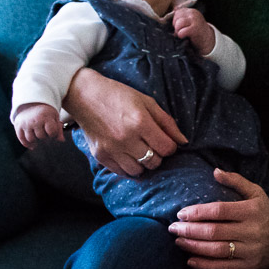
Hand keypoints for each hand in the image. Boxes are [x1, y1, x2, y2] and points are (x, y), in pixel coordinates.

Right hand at [13, 103, 64, 148]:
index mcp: (45, 117)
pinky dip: (27, 144)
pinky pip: (21, 138)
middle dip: (45, 137)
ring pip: (31, 139)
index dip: (54, 135)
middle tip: (46, 133)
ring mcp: (25, 123)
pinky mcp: (18, 125)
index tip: (53, 132)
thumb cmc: (46, 113)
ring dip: (37, 141)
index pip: (51, 132)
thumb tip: (62, 140)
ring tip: (39, 137)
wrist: (32, 104)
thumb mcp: (55, 118)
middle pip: (41, 137)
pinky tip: (32, 146)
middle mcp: (34, 120)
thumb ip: (58, 129)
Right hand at [63, 68, 187, 176]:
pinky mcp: (100, 155)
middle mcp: (126, 138)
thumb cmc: (119, 96)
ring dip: (143, 163)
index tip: (164, 140)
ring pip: (139, 170)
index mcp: (140, 123)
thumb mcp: (147, 102)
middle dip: (158, 155)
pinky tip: (127, 154)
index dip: (170, 146)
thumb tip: (183, 142)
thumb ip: (167, 123)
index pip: (167, 149)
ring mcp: (112, 149)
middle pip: (155, 162)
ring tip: (139, 150)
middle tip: (151, 144)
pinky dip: (128, 167)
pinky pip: (122, 172)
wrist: (84, 95)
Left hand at [169, 170, 268, 268]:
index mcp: (252, 211)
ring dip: (194, 246)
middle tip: (172, 228)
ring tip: (178, 241)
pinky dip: (205, 264)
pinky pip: (224, 267)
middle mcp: (253, 231)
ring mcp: (252, 250)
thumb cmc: (266, 213)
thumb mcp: (256, 193)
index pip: (219, 211)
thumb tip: (214, 171)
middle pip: (214, 231)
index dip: (197, 212)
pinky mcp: (250, 266)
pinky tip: (190, 260)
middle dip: (190, 230)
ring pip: (217, 250)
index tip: (181, 213)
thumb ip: (236, 181)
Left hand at [172, 7, 215, 55]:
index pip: (177, 13)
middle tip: (182, 31)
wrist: (209, 42)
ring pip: (178, 24)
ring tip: (183, 34)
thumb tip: (171, 12)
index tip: (182, 27)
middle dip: (176, 26)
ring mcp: (195, 21)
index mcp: (192, 11)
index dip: (176, 21)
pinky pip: (181, 32)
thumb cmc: (197, 33)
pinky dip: (181, 36)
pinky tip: (185, 37)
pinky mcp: (195, 29)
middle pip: (176, 18)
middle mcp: (193, 14)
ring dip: (178, 31)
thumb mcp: (190, 22)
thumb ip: (182, 17)